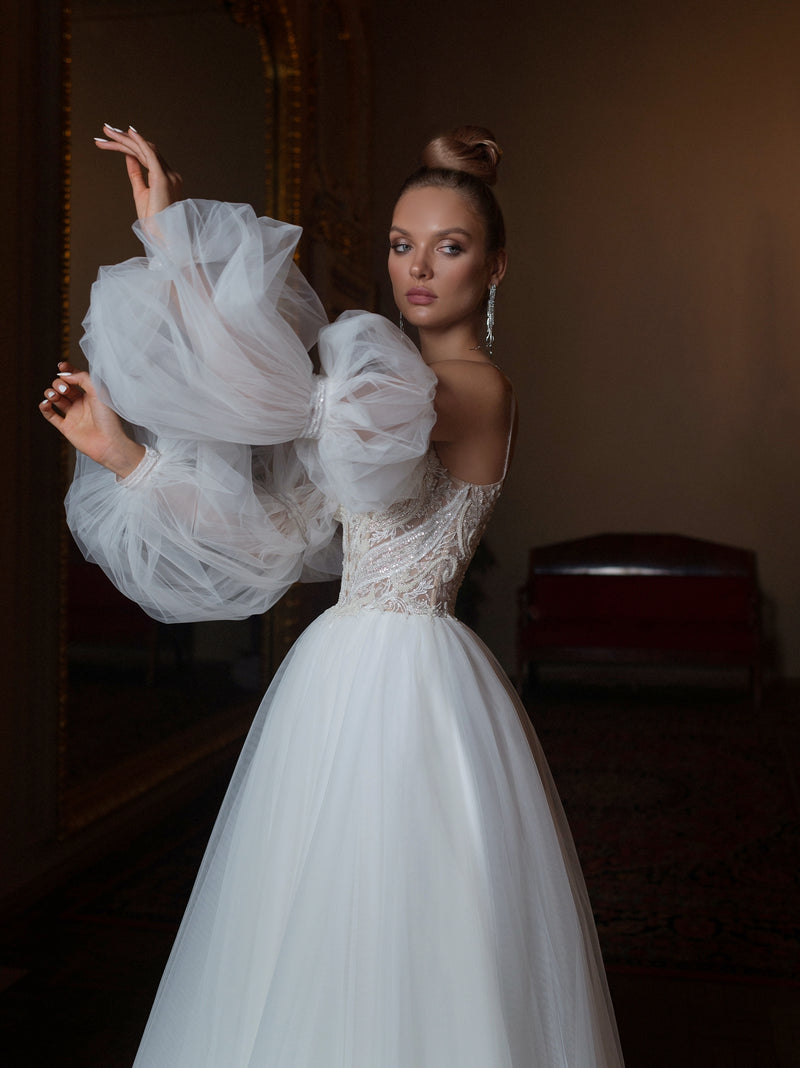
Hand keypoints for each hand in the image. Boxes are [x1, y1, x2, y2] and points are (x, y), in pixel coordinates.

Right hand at [39, 362, 144, 477]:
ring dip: (51, 393)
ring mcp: (73, 415)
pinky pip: (50, 414)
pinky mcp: (66, 427)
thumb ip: (83, 378)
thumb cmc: (108, 418)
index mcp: (90, 394)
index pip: (75, 378)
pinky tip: (46, 403)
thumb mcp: (99, 392)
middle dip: (59, 383)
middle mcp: (81, 404)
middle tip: (65, 389)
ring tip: (55, 395)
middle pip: (62, 387)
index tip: (61, 366)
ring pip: (55, 399)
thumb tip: (65, 374)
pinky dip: (44, 407)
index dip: (67, 371)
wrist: (109, 443)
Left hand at [94, 125, 182, 219]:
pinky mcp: (163, 179)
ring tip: (107, 131)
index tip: (111, 139)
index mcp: (167, 178)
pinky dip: (139, 142)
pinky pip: (150, 155)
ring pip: (145, 150)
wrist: (164, 238)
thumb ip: (136, 173)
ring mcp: (169, 176)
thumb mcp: (140, 192)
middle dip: (124, 138)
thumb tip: (129, 156)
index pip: (147, 155)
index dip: (130, 145)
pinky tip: (129, 132)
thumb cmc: (155, 222)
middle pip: (145, 149)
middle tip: (105, 129)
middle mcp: (171, 174)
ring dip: (125, 138)